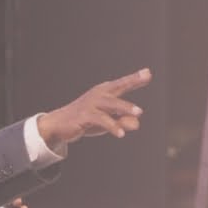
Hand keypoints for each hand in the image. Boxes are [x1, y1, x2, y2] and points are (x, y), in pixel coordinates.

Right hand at [36, 68, 150, 149]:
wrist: (60, 124)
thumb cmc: (86, 120)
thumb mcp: (107, 122)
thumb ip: (123, 121)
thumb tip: (137, 123)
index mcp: (104, 93)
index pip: (122, 84)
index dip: (134, 79)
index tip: (148, 73)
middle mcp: (98, 95)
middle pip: (118, 87)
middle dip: (132, 82)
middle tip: (147, 77)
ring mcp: (91, 104)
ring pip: (111, 104)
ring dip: (125, 107)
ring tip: (139, 113)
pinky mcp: (85, 115)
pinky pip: (101, 120)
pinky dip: (112, 126)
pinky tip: (121, 133)